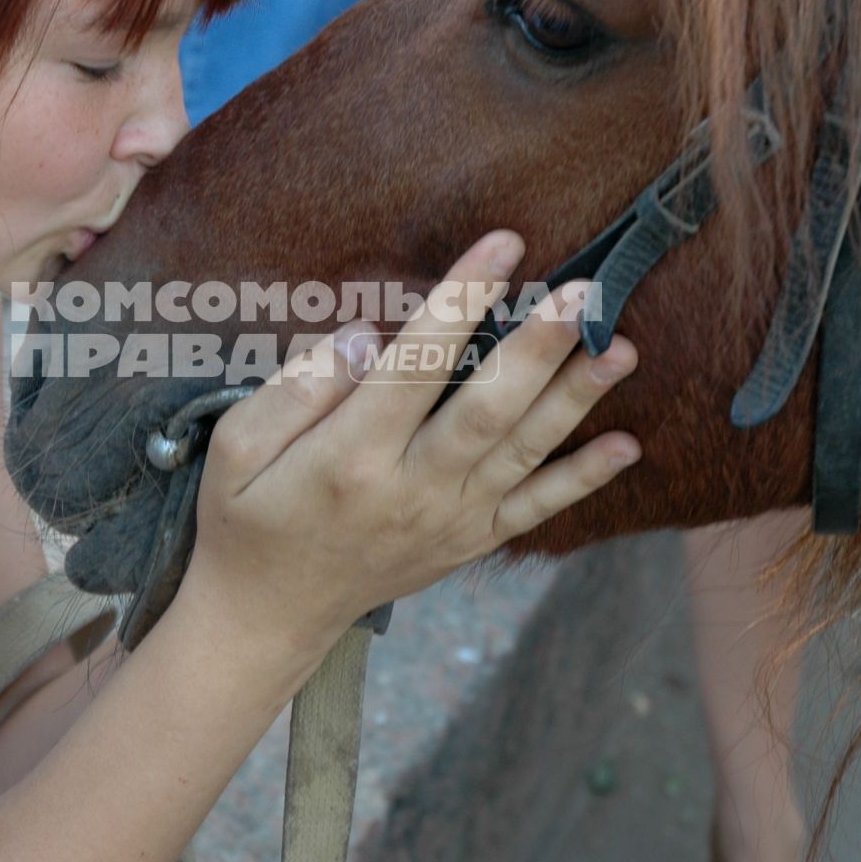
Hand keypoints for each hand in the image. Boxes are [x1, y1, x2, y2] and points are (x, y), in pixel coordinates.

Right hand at [180, 230, 640, 653]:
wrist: (266, 616)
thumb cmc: (246, 517)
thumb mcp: (235, 447)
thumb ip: (298, 389)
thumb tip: (363, 337)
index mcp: (349, 457)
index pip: (415, 365)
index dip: (461, 301)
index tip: (501, 245)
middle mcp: (410, 490)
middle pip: (488, 410)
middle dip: (539, 347)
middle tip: (581, 292)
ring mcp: (448, 521)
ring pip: (524, 452)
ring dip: (575, 399)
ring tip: (619, 348)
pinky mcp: (467, 543)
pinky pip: (535, 511)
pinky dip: (582, 480)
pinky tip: (626, 445)